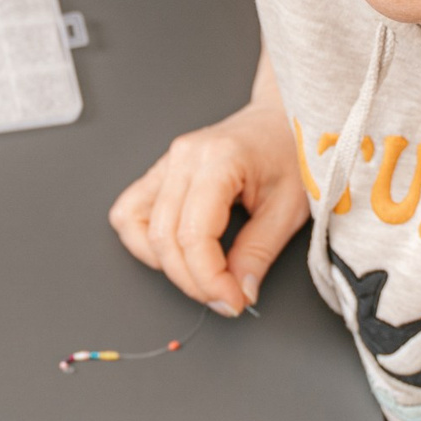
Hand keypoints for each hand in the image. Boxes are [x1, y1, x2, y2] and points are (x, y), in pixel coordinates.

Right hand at [109, 54, 306, 316]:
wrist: (281, 119)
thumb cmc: (290, 151)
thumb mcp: (290, 207)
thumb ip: (260, 252)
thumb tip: (239, 291)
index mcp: (219, 160)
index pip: (193, 235)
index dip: (209, 279)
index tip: (232, 301)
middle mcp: (184, 158)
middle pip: (162, 237)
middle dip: (191, 280)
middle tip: (224, 299)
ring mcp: (167, 163)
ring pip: (135, 226)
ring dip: (163, 263)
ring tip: (200, 276)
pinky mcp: (161, 173)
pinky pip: (130, 212)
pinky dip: (145, 242)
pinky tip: (177, 253)